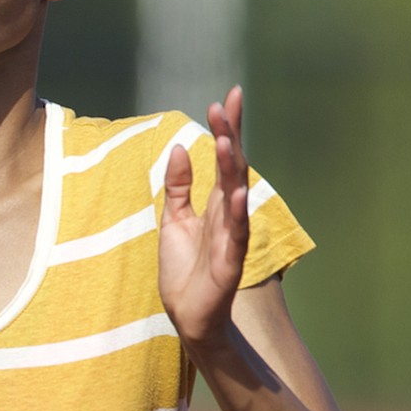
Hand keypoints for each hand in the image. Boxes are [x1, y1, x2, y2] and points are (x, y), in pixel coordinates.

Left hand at [159, 86, 250, 350]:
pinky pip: (236, 233)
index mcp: (215, 203)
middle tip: (227, 102)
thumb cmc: (184, 269)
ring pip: (235, 195)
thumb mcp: (173, 220)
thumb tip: (177, 147)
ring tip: (226, 139)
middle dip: (230, 135)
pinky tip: (237, 192)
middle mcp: (228, 213)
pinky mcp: (229, 261)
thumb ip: (178, 187)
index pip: (223, 159)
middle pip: (232, 167)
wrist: (187, 313)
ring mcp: (231, 235)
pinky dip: (237, 213)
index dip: (226, 128)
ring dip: (231, 167)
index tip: (227, 97)